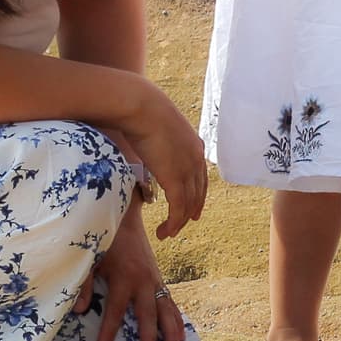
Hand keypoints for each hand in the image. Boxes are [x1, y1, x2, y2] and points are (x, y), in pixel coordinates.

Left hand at [90, 202, 186, 340]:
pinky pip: (170, 303)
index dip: (108, 332)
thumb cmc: (105, 241)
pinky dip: (176, 319)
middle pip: (147, 315)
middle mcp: (143, 282)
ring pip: (165, 311)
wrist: (126, 219)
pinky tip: (181, 336)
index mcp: (123, 277)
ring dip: (171, 333)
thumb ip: (84, 285)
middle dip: (149, 339)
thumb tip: (80, 311)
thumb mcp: (90, 259)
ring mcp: (155, 281)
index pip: (115, 311)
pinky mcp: (160, 280)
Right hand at [108, 76, 208, 237]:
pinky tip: (165, 232)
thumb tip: (140, 141)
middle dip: (191, 211)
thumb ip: (154, 140)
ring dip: (178, 222)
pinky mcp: (176, 179)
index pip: (200, 176)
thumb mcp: (154, 127)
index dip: (197, 194)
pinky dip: (173, 223)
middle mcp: (196, 158)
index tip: (193, 207)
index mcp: (194, 145)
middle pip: (198, 193)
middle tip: (182, 225)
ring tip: (167, 234)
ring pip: (188, 204)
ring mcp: (188, 169)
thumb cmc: (140, 111)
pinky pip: (178, 209)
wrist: (141, 106)